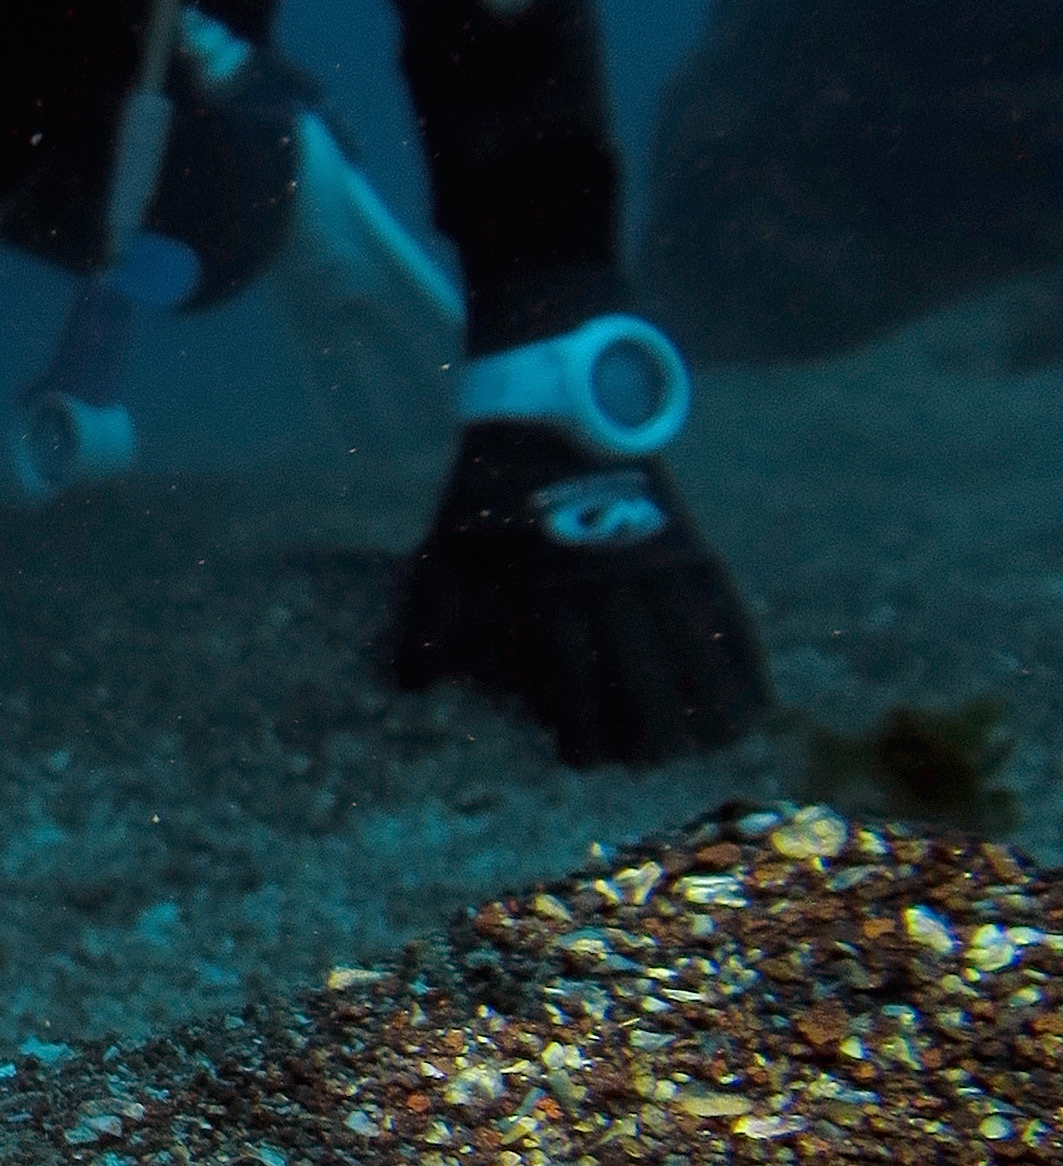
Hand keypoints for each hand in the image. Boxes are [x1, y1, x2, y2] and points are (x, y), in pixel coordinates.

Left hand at [395, 422, 766, 765]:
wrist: (551, 404)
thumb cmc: (490, 489)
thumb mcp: (446, 543)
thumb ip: (432, 615)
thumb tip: (411, 686)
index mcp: (547, 580)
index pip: (573, 670)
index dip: (584, 723)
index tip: (580, 759)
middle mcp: (609, 575)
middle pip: (644, 668)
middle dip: (651, 727)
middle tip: (646, 761)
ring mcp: (656, 558)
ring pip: (696, 646)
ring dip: (708, 704)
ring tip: (712, 747)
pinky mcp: (688, 545)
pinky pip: (728, 610)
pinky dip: (745, 661)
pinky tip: (753, 705)